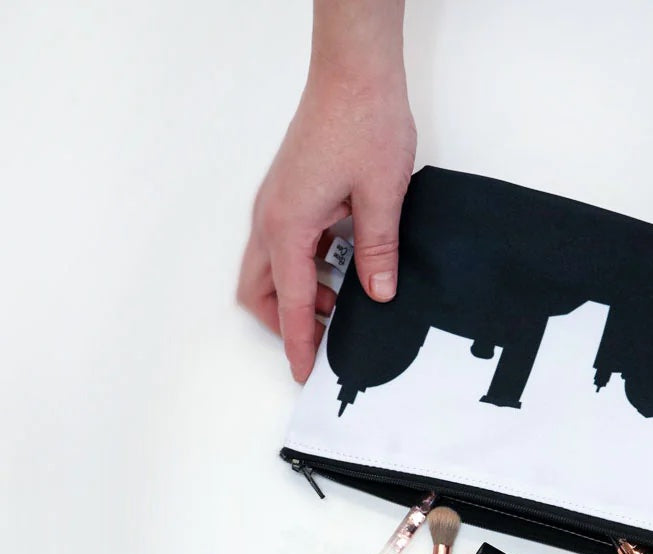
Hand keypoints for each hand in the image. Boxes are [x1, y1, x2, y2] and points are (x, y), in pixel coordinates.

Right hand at [237, 65, 415, 381]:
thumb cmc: (363, 122)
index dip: (300, 344)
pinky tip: (339, 268)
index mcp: (289, 226)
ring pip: (267, 270)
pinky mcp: (288, 193)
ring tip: (340, 304)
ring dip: (295, 295)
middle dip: (286, 323)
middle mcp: (271, 217)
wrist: (353, 71)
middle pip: (260, 292)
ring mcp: (275, 204)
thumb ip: (378, 250)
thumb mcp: (382, 197)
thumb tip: (378, 294)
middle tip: (326, 340)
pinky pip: (282, 246)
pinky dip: (301, 269)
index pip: (290, 304)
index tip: (307, 373)